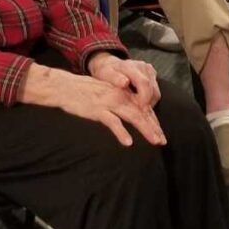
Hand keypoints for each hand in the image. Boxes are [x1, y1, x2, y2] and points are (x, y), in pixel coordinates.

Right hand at [19, 63, 165, 146]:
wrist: (65, 87)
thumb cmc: (85, 92)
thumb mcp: (107, 94)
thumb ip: (119, 102)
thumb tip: (131, 114)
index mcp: (123, 93)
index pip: (142, 108)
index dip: (153, 121)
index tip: (160, 134)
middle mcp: (120, 96)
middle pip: (141, 113)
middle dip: (154, 127)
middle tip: (162, 141)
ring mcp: (110, 103)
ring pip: (132, 116)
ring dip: (145, 129)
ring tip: (154, 140)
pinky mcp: (98, 110)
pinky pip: (112, 122)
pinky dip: (121, 132)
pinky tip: (128, 142)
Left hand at [88, 53, 160, 109]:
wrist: (111, 64)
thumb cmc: (106, 72)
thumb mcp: (105, 74)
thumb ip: (115, 78)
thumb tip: (125, 82)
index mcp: (130, 66)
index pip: (144, 82)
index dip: (144, 97)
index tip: (141, 109)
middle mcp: (142, 66)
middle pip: (152, 89)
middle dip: (148, 103)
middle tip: (139, 114)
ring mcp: (148, 69)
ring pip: (155, 91)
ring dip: (149, 102)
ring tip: (139, 110)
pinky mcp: (152, 74)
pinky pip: (155, 90)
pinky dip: (150, 99)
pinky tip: (140, 104)